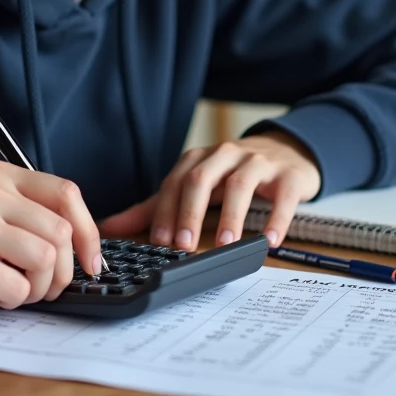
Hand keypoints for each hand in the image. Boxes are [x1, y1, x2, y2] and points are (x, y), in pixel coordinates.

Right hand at [0, 161, 102, 319]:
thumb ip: (26, 213)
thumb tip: (81, 244)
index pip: (66, 194)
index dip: (88, 231)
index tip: (92, 261)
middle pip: (59, 231)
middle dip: (64, 270)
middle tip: (46, 288)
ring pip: (44, 259)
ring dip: (40, 287)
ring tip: (19, 291)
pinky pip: (17, 287)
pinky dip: (14, 301)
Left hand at [99, 132, 320, 251]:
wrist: (287, 151)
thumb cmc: (232, 174)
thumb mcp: (194, 186)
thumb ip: (153, 207)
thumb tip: (108, 227)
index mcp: (198, 160)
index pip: (174, 183)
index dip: (165, 211)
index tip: (160, 242)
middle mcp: (225, 155)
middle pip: (201, 178)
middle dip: (190, 212)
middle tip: (185, 244)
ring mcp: (258, 163)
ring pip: (241, 183)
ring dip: (231, 215)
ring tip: (226, 244)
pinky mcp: (288, 176)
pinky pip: (282, 196)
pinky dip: (276, 218)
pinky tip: (269, 240)